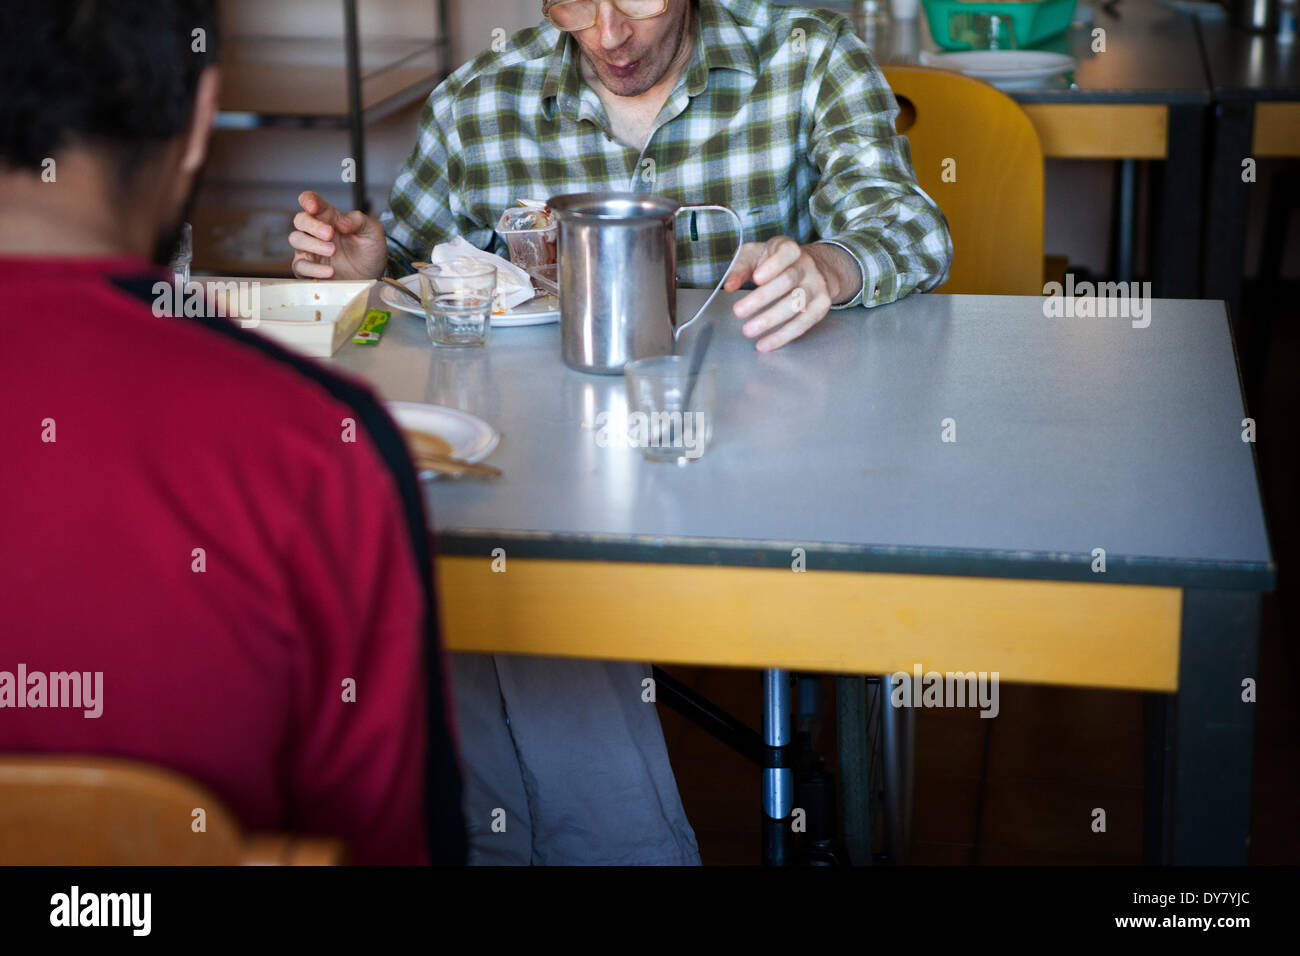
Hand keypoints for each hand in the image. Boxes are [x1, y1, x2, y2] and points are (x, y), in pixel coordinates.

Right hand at [289, 191, 387, 279]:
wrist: (372, 276)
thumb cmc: (369, 252)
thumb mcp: (372, 231)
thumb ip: (359, 221)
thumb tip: (341, 223)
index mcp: (329, 217)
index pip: (310, 201)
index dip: (308, 200)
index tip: (313, 206)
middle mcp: (316, 231)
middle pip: (300, 219)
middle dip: (313, 225)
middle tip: (330, 234)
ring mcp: (310, 249)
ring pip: (296, 239)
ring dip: (312, 244)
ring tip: (333, 251)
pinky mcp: (309, 269)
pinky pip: (300, 266)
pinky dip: (313, 268)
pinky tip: (329, 271)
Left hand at [723, 237, 861, 351]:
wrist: (813, 268)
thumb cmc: (775, 262)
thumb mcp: (755, 254)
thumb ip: (740, 266)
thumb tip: (729, 285)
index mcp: (790, 249)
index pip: (786, 253)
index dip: (773, 265)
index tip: (756, 278)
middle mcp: (807, 266)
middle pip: (787, 282)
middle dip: (761, 298)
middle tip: (738, 311)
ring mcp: (817, 286)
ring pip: (795, 305)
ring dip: (770, 320)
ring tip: (748, 330)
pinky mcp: (821, 306)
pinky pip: (803, 324)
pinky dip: (783, 336)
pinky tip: (766, 343)